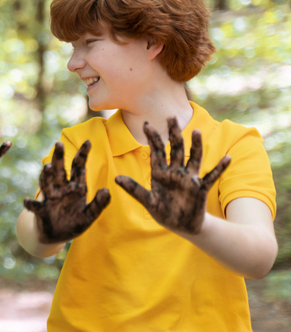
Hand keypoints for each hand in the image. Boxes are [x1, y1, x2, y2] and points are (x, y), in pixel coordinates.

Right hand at [23, 141, 110, 243]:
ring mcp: (51, 199)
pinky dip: (31, 204)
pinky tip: (26, 201)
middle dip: (59, 158)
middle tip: (59, 144)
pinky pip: (36, 207)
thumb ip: (99, 204)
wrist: (56, 235)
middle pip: (60, 171)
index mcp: (76, 188)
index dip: (82, 155)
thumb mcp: (90, 215)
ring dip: (46, 176)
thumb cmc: (74, 222)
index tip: (88, 142)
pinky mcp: (42, 212)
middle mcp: (61, 189)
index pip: (78, 168)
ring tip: (47, 168)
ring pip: (47, 184)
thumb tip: (107, 190)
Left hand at [115, 118, 229, 234]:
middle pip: (175, 149)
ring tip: (196, 131)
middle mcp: (175, 172)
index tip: (147, 124)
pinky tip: (227, 158)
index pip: (156, 152)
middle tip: (171, 117)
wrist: (182, 226)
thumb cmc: (164, 212)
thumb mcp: (147, 202)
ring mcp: (188, 179)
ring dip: (195, 145)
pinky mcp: (200, 188)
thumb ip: (134, 190)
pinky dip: (219, 168)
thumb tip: (116, 179)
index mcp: (160, 173)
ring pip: (193, 158)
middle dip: (173, 134)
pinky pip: (210, 177)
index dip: (152, 138)